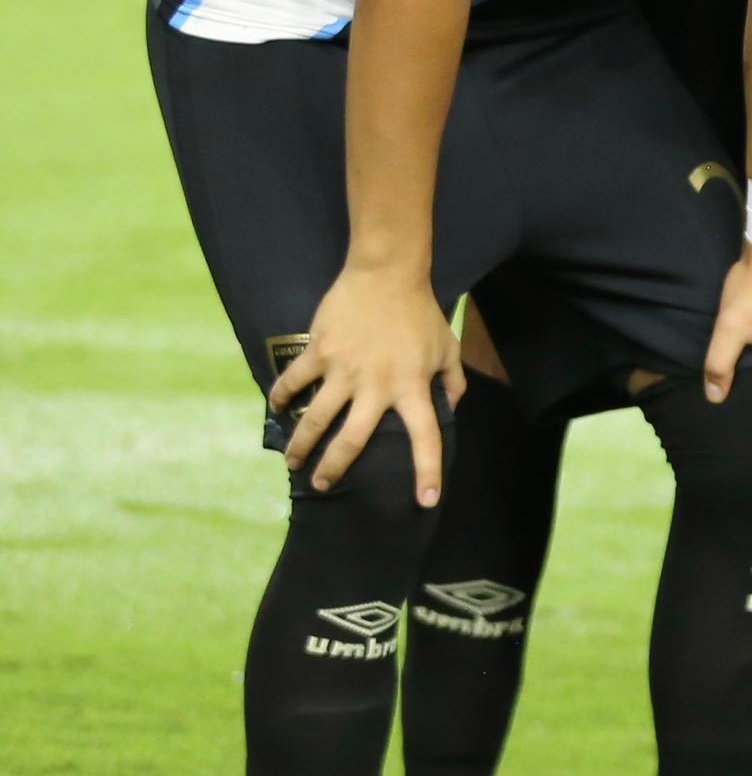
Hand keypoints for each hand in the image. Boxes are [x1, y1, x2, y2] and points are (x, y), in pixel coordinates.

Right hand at [271, 262, 464, 499]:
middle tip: (323, 486)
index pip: (425, 438)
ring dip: (301, 444)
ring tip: (293, 462)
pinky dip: (283, 397)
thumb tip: (450, 409)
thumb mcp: (447, 349)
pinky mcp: (320, 350)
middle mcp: (376, 385)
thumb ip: (452, 382)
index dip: (427, 472)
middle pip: (353, 440)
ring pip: (316, 418)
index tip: (426, 501)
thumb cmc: (421, 313)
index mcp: (412, 387)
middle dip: (335, 468)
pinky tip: (277, 409)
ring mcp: (344, 368)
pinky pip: (295, 381)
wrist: (388, 274)